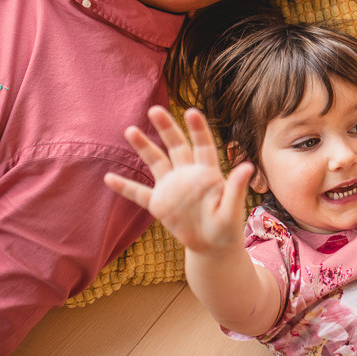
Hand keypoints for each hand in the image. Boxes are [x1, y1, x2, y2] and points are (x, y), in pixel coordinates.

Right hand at [104, 106, 252, 255]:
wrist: (212, 246)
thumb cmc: (227, 228)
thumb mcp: (232, 210)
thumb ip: (236, 189)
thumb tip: (248, 166)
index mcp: (207, 173)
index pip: (203, 145)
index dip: (197, 129)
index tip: (191, 111)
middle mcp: (187, 174)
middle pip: (176, 146)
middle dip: (166, 128)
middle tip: (154, 109)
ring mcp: (171, 187)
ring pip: (155, 161)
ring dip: (144, 146)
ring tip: (130, 130)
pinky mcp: (159, 204)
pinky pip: (139, 193)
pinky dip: (125, 187)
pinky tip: (108, 177)